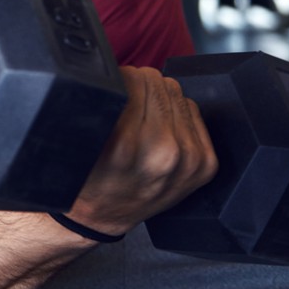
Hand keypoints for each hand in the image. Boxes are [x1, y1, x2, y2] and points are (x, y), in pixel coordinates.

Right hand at [65, 66, 216, 236]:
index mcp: (126, 144)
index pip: (133, 77)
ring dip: (158, 99)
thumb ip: (103, 102)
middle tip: (125, 104)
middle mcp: (164, 152)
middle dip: (137, 86)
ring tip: (141, 119)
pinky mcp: (205, 165)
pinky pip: (192, 109)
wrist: (102, 216)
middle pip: (156, 81)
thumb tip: (122, 71)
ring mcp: (189, 160)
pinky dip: (176, 114)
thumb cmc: (87, 177)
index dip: (119, 78)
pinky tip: (160, 129)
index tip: (113, 88)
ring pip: (176, 91)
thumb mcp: (83, 139)